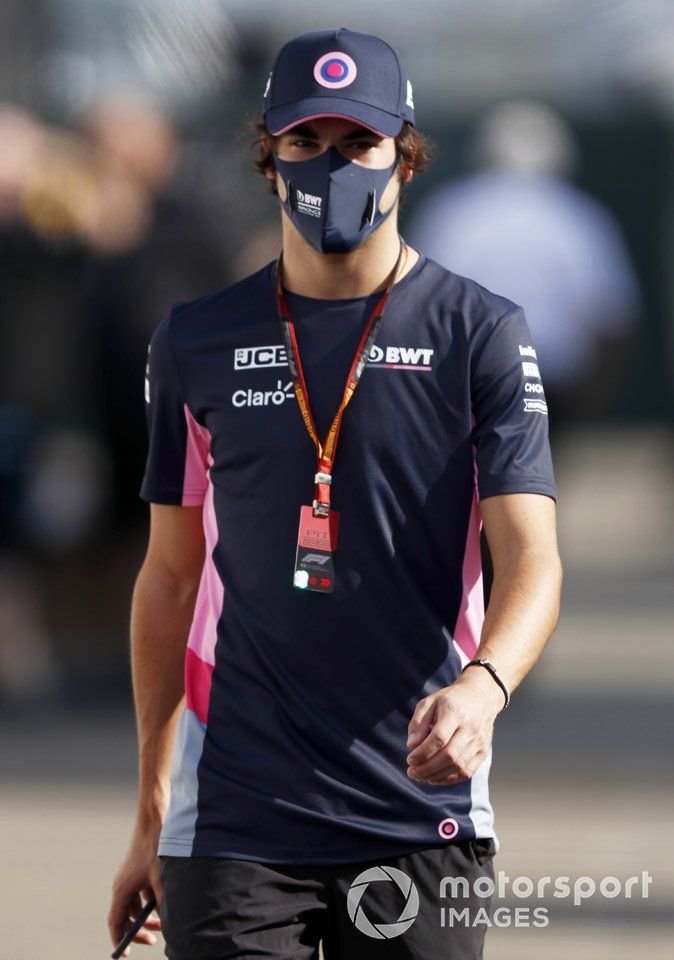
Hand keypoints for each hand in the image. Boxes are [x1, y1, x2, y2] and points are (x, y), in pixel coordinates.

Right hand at [108, 822, 163, 956]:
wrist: (155, 818)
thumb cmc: (156, 847)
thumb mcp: (162, 878)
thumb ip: (164, 901)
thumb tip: (168, 921)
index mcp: (122, 889)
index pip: (116, 922)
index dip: (119, 940)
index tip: (125, 954)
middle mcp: (123, 885)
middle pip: (126, 916)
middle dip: (139, 930)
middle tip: (154, 940)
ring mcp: (131, 877)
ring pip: (136, 905)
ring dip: (148, 916)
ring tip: (165, 923)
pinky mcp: (141, 870)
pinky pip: (143, 893)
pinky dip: (152, 901)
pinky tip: (167, 903)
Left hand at [406, 666, 504, 785]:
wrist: (481, 696)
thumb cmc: (450, 700)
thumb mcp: (429, 702)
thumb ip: (418, 722)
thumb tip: (411, 746)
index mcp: (455, 712)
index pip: (439, 738)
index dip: (423, 752)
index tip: (410, 759)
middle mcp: (470, 728)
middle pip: (449, 755)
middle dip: (428, 768)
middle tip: (412, 772)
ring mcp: (479, 741)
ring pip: (458, 766)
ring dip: (437, 776)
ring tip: (421, 776)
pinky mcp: (483, 751)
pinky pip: (467, 772)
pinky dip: (449, 779)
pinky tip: (435, 777)